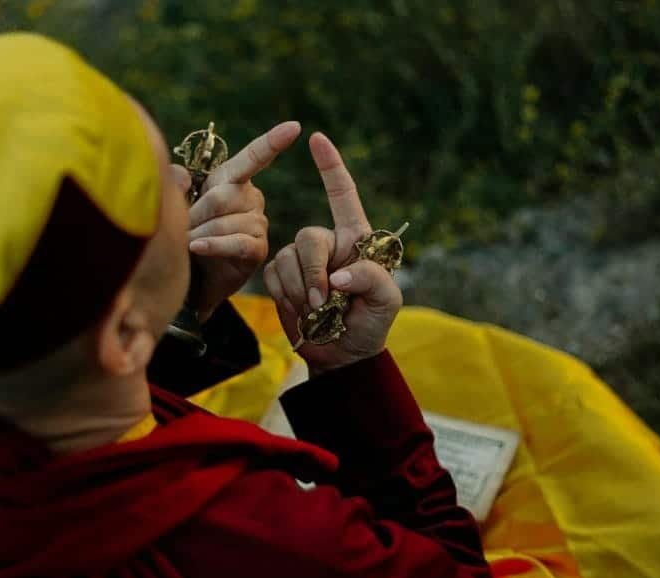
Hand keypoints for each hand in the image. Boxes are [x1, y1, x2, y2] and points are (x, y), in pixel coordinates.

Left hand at [179, 121, 300, 320]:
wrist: (193, 278)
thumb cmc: (185, 235)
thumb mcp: (177, 205)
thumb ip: (176, 185)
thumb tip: (181, 175)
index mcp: (233, 180)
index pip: (253, 157)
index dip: (272, 142)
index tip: (294, 127)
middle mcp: (252, 199)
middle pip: (222, 197)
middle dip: (195, 214)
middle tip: (179, 229)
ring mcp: (258, 224)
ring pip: (226, 221)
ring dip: (199, 234)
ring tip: (186, 245)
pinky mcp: (258, 249)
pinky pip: (235, 242)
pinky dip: (212, 245)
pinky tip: (196, 247)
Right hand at [263, 132, 401, 375]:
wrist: (342, 355)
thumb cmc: (370, 325)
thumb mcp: (386, 303)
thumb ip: (371, 279)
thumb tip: (339, 273)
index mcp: (357, 240)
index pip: (344, 196)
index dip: (331, 167)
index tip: (317, 139)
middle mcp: (329, 244)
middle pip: (309, 237)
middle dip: (314, 272)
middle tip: (324, 303)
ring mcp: (304, 260)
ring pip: (287, 257)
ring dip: (301, 289)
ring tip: (317, 313)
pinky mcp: (283, 278)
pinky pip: (273, 274)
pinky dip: (286, 295)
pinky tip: (301, 311)